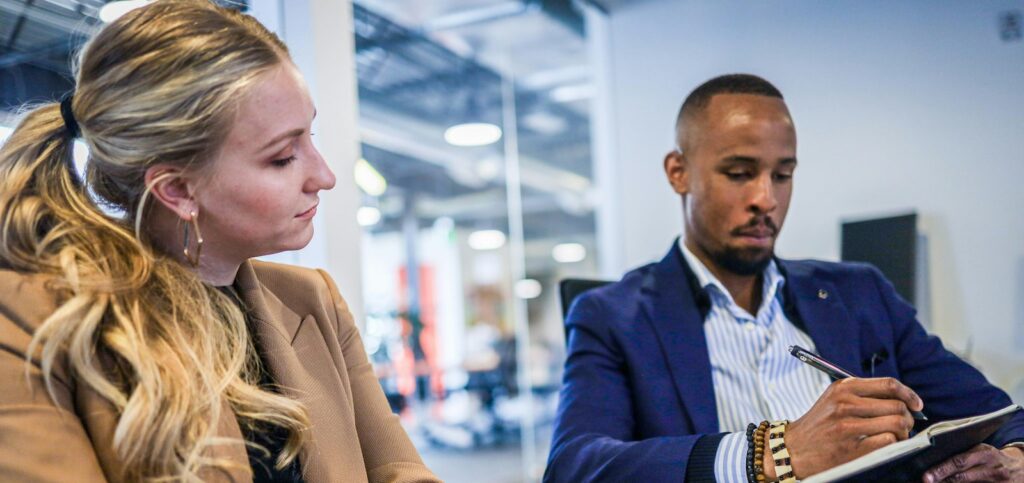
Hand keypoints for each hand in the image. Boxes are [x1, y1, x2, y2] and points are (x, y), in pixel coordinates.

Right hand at [764, 377, 921, 478]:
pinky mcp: (851, 448)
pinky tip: (884, 444)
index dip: (909, 394)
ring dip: (903, 432)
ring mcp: (848, 426)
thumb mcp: (835, 399)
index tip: (917, 404)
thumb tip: (903, 398)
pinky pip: (888, 441)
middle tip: (904, 424)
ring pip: (896, 423)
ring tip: (896, 436)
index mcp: (844, 387)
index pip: (888, 384)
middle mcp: (845, 404)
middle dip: (908, 417)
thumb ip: (864, 394)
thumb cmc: (820, 423)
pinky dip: (892, 443)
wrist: (794, 448)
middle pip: (897, 405)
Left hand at [922, 444, 1023, 481]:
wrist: (1021, 469)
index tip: (926, 476)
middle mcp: (992, 469)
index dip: (942, 469)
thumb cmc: (993, 458)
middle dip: (942, 480)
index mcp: (985, 453)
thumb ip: (963, 455)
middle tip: (926, 482)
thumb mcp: (982, 451)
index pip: (960, 461)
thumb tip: (934, 459)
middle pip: (962, 477)